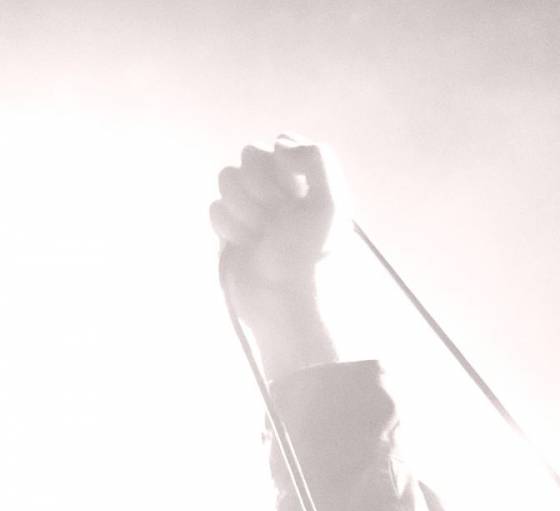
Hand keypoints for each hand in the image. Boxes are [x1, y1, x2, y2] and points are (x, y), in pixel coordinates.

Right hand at [210, 137, 340, 300]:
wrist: (283, 304)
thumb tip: (278, 144)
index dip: (279, 169)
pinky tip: (246, 246)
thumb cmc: (310, 258)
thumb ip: (317, 159)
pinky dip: (228, 227)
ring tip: (261, 237)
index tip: (293, 197)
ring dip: (243, 209)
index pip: (277, 146)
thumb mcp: (332, 205)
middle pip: (248, 156)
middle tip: (276, 221)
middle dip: (259, 189)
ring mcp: (253, 210)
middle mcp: (280, 193)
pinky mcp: (231, 230)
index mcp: (307, 185)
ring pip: (228, 179)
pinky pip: (215, 208)